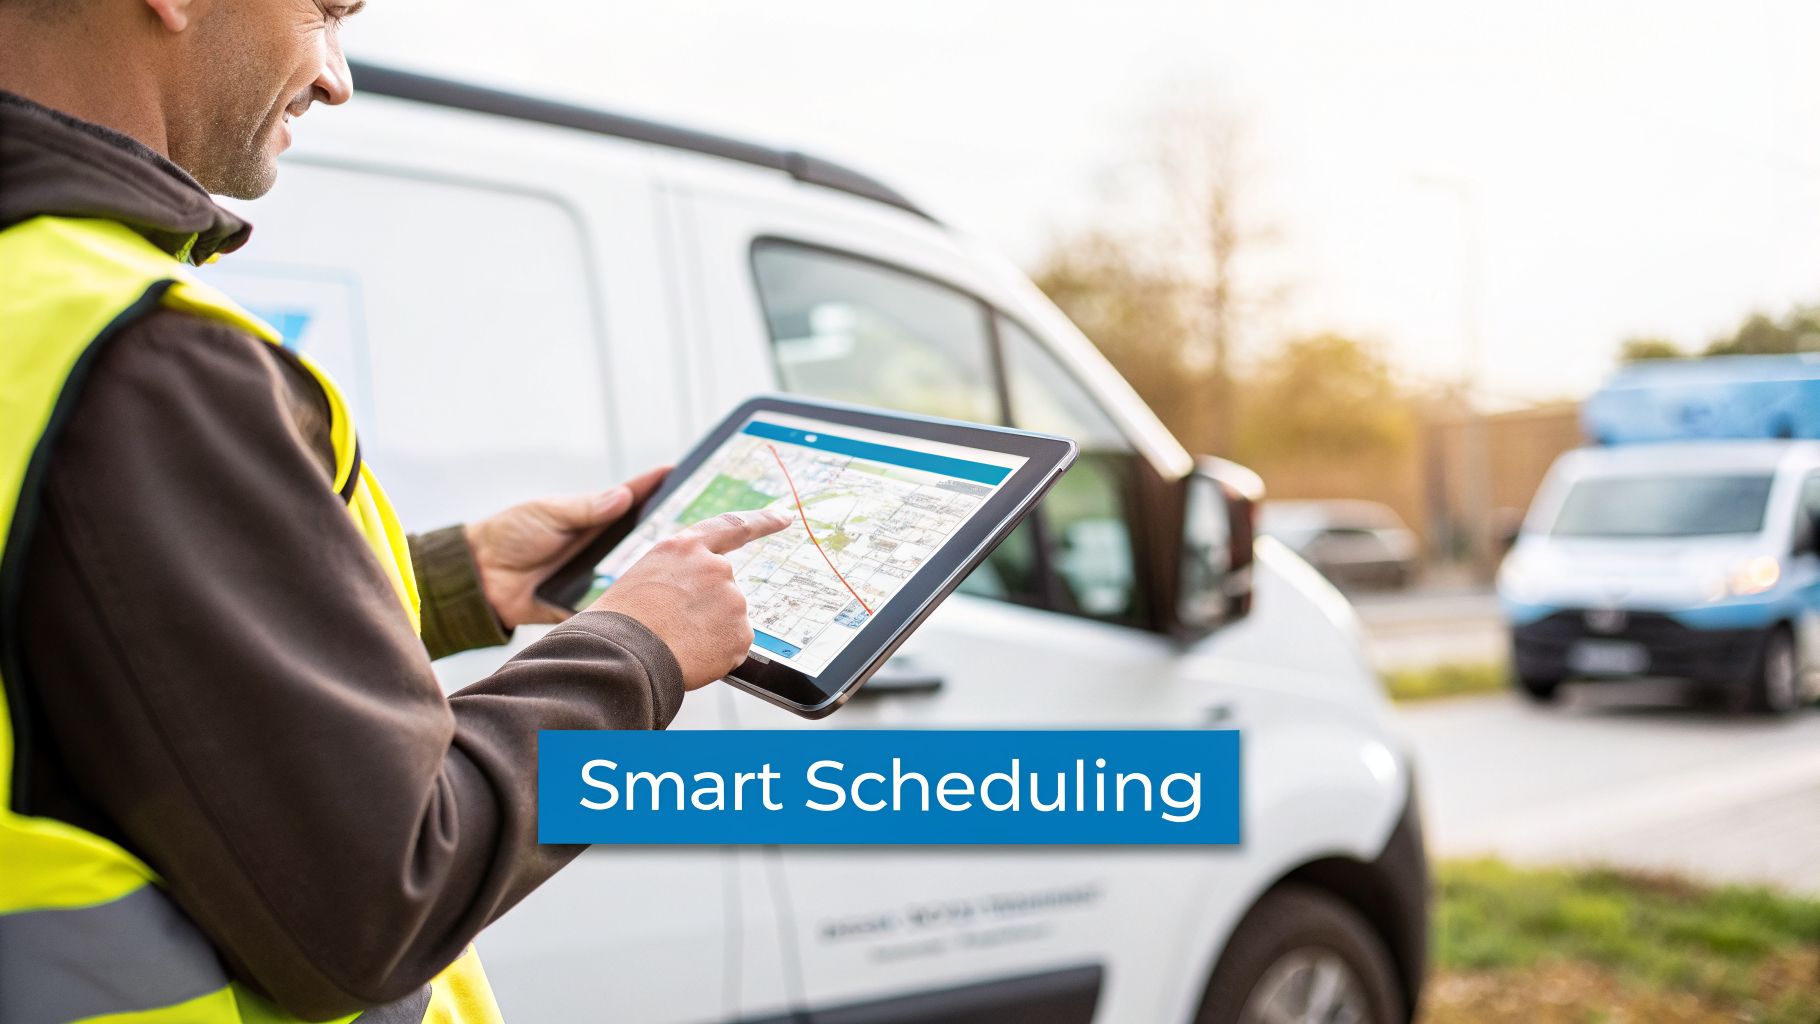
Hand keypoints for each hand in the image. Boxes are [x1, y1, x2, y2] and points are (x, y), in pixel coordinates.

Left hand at [465, 466, 670, 628]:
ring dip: (653, 569)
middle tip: (695, 522)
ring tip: (682, 561)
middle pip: (644, 537)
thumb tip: (622, 496)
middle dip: (669, 530)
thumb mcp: (548, 513)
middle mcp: (602, 545)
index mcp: (594, 518)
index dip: (655, 485)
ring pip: (636, 572)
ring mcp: (598, 574)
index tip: (677, 472)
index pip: (632, 498)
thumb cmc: (510, 535)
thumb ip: (585, 509)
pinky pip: (615, 603)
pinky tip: (650, 598)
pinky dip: (629, 601)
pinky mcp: (589, 602)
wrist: (481, 578)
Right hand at [594, 508, 793, 689]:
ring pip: (728, 620)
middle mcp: (715, 567)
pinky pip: (733, 647)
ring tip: (676, 642)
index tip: (783, 517)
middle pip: (725, 589)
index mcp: (685, 547)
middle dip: (708, 609)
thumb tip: (689, 597)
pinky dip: (717, 656)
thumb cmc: (620, 622)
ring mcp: (732, 600)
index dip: (762, 521)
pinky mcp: (741, 633)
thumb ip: (677, 577)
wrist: (622, 655)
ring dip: (709, 633)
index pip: (734, 526)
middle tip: (677, 628)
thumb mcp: (644, 578)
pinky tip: (691, 656)